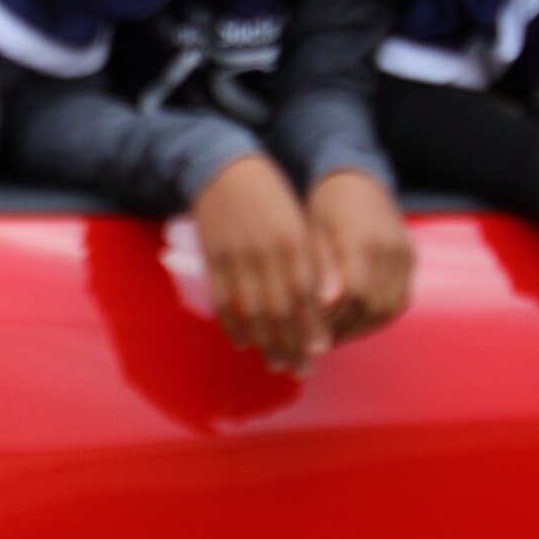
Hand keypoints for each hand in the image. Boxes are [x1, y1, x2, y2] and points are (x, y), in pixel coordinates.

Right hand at [192, 154, 325, 374]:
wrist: (225, 170)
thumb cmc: (271, 195)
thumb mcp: (297, 220)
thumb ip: (310, 257)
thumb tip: (324, 301)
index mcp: (292, 239)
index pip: (305, 293)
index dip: (312, 325)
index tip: (322, 351)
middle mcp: (265, 251)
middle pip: (280, 309)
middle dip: (292, 344)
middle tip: (301, 369)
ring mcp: (236, 257)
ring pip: (251, 311)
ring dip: (264, 342)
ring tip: (276, 364)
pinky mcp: (213, 260)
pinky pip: (224, 301)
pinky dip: (233, 326)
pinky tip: (243, 342)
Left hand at [308, 170, 414, 344]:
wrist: (357, 179)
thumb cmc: (325, 206)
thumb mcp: (313, 232)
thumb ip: (320, 268)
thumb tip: (325, 304)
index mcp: (363, 238)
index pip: (356, 293)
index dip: (334, 318)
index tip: (310, 330)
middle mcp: (390, 245)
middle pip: (374, 304)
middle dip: (346, 328)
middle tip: (318, 340)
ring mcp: (405, 251)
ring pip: (390, 306)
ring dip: (363, 326)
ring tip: (336, 334)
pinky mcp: (411, 257)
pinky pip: (401, 298)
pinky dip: (379, 315)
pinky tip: (355, 320)